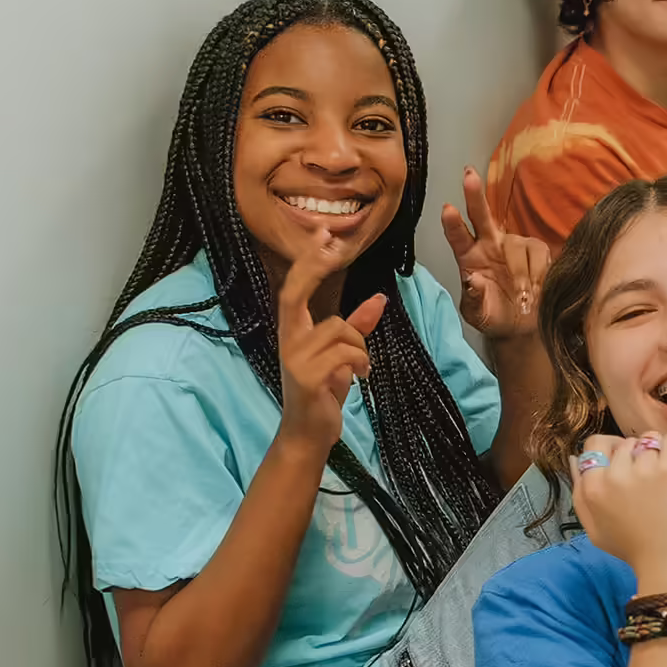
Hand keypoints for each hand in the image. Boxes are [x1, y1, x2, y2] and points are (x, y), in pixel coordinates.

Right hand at [276, 239, 387, 459]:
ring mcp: (294, 357)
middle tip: (331, 247)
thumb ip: (357, 327)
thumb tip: (378, 299)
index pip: (294, 287)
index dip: (307, 260)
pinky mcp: (306, 376)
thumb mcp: (343, 356)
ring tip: (361, 367)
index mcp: (293, 331)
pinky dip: (361, 362)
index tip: (322, 233)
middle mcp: (287, 339)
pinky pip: (346, 353)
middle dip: (313, 267)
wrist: (310, 434)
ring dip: (360, 346)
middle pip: (295, 293)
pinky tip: (360, 376)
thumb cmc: (323, 393)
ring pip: (340, 330)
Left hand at [441, 166, 549, 342]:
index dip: (452, 223)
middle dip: (475, 195)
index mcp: (468, 257)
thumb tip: (471, 279)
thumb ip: (473, 298)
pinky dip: (537, 273)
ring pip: (516, 245)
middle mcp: (488, 244)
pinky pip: (539, 254)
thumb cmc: (494, 316)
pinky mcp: (536, 251)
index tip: (448, 209)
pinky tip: (535, 288)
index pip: (457, 236)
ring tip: (521, 295)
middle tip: (469, 176)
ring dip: (519, 272)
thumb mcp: (478, 314)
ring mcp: (513, 245)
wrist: (522, 326)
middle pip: (481, 215)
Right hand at [569, 432, 666, 587]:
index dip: (612, 452)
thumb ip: (579, 493)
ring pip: (649, 440)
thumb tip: (572, 458)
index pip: (595, 445)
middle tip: (647, 480)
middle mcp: (614, 475)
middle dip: (636, 455)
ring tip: (663, 479)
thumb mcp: (593, 527)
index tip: (625, 468)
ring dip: (657, 454)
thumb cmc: (631, 550)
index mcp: (592, 488)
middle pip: (624, 443)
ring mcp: (644, 471)